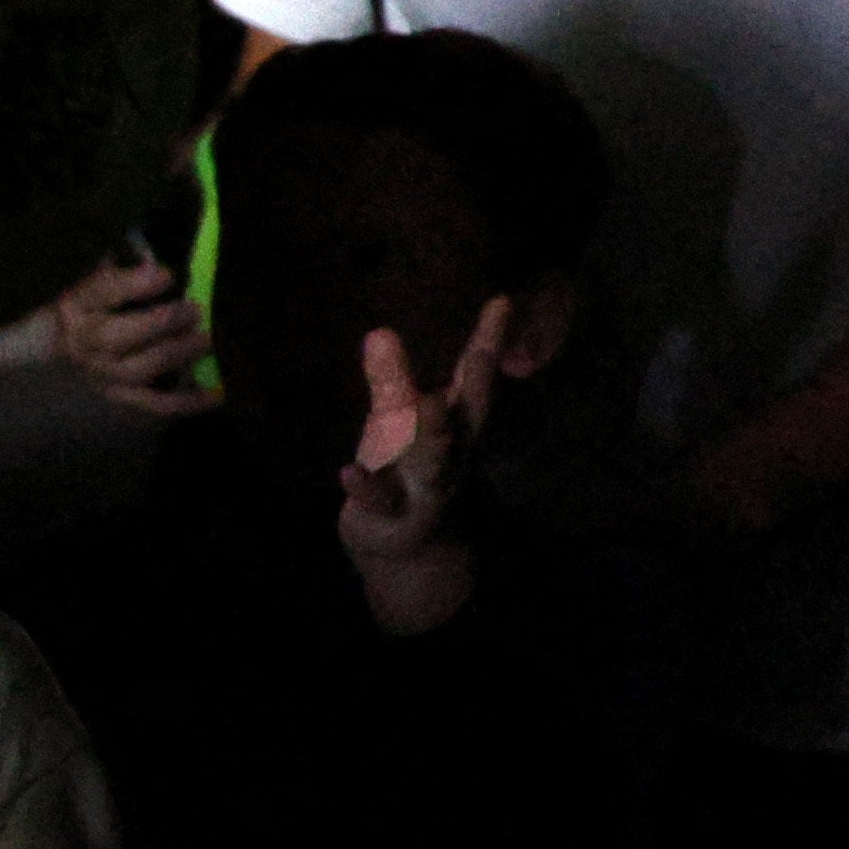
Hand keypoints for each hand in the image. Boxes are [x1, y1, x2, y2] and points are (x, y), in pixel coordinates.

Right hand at [48, 258, 214, 416]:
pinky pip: (154, 405)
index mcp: (78, 302)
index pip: (100, 291)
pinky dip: (187, 402)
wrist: (69, 339)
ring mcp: (101, 374)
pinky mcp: (121, 397)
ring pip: (136, 371)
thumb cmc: (98, 298)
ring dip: (174, 355)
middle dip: (159, 324)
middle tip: (195, 311)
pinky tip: (217, 394)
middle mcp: (83, 342)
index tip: (167, 275)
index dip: (133, 285)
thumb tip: (164, 262)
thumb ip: (128, 265)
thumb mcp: (102, 272)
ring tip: (206, 341)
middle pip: (114, 338)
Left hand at [335, 299, 511, 634]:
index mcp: (460, 425)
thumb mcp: (397, 425)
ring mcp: (428, 488)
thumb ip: (393, 381)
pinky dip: (367, 487)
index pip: (477, 377)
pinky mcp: (394, 517)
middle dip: (478, 386)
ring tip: (428, 404)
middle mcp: (454, 454)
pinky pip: (382, 502)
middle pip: (469, 418)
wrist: (404, 548)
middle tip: (482, 353)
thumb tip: (379, 331)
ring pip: (436, 462)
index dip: (489, 339)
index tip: (501, 300)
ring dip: (434, 435)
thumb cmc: (405, 470)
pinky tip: (347, 471)